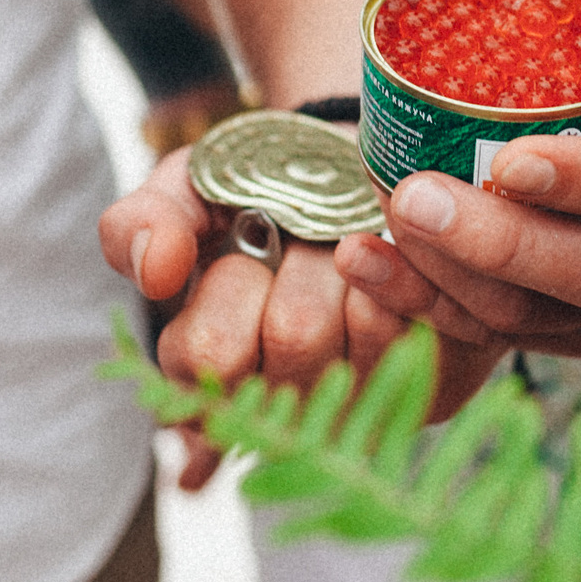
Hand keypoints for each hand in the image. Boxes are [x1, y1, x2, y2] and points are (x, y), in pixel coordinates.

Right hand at [99, 148, 508, 490]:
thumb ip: (143, 223)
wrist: (355, 173)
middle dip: (301, 261)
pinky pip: (427, 319)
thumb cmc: (259, 193)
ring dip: (359, 260)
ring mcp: (362, 402)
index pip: (207, 358)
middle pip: (295, 336)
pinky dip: (410, 270)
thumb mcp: (185, 192)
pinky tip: (397, 262)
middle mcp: (286, 408)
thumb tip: (156, 269)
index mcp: (211, 378)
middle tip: (304, 238)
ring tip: (351, 249)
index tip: (245, 242)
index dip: (230, 286)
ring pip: (363, 327)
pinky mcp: (437, 381)